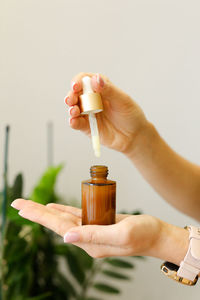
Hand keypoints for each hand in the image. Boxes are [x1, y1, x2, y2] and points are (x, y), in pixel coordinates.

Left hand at [11, 199, 187, 262]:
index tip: (22, 208)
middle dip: (36, 212)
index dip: (40, 216)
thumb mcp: (122, 234)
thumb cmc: (144, 233)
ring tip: (30, 206)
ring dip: (46, 211)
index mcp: (91, 243)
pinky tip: (53, 207)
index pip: (59, 227)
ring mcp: (92, 231)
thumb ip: (95, 236)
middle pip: (57, 223)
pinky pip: (76, 216)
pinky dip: (63, 210)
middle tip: (18, 204)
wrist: (157, 234)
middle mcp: (88, 238)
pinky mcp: (98, 223)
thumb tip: (67, 237)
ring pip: (64, 219)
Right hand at [64, 73, 149, 154]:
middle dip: (71, 95)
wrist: (134, 136)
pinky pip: (76, 123)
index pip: (85, 80)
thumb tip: (95, 79)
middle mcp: (92, 99)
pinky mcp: (87, 126)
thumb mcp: (123, 101)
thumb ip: (109, 90)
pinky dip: (73, 122)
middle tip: (71, 100)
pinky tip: (74, 121)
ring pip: (74, 108)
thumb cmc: (131, 115)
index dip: (78, 81)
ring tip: (74, 112)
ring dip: (71, 108)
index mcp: (100, 88)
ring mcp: (88, 113)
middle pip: (76, 94)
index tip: (76, 86)